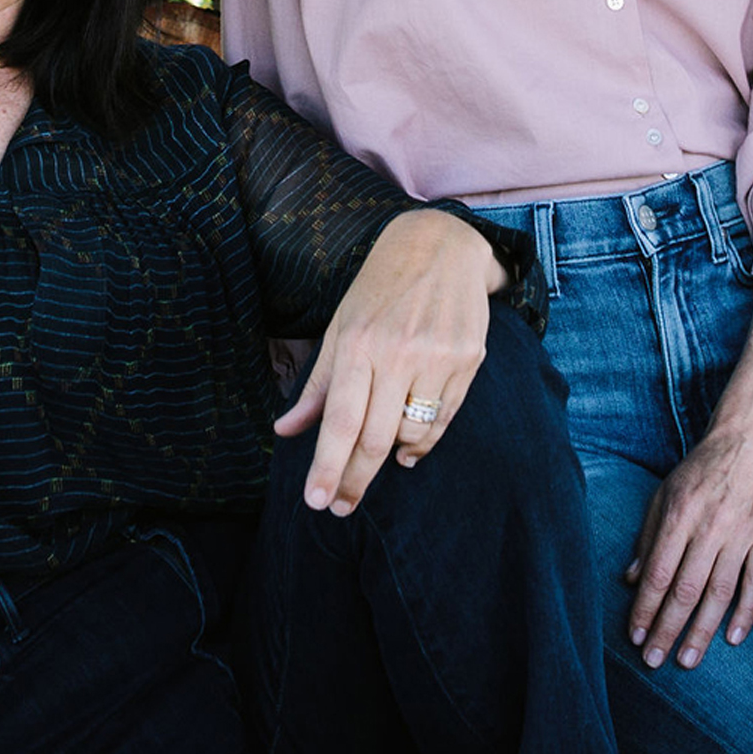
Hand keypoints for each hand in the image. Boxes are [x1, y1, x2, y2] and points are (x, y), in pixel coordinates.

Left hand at [274, 208, 500, 515]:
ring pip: (410, 434)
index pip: (339, 420)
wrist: (441, 246)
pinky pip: (443, 421)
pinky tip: (407, 452)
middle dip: (354, 481)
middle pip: (373, 437)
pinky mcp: (467, 360)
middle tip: (341, 506)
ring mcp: (437, 358)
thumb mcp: (340, 326)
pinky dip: (423, 444)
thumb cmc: (380, 288)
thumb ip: (318, 385)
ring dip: (389, 459)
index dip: (327, 467)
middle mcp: (397, 352)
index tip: (316, 503)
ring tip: (375, 465)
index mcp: (358, 343)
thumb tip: (285, 431)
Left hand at [623, 420, 752, 671]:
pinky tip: (732, 638)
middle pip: (685, 589)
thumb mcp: (666, 492)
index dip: (645, 607)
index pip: (658, 572)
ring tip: (687, 660)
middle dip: (667, 628)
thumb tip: (630, 577)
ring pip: (719, 593)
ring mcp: (741, 535)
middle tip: (654, 662)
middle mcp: (708, 528)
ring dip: (702, 630)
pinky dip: (745, 612)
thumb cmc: (702, 468)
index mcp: (679, 515)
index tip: (635, 637)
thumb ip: (649, 535)